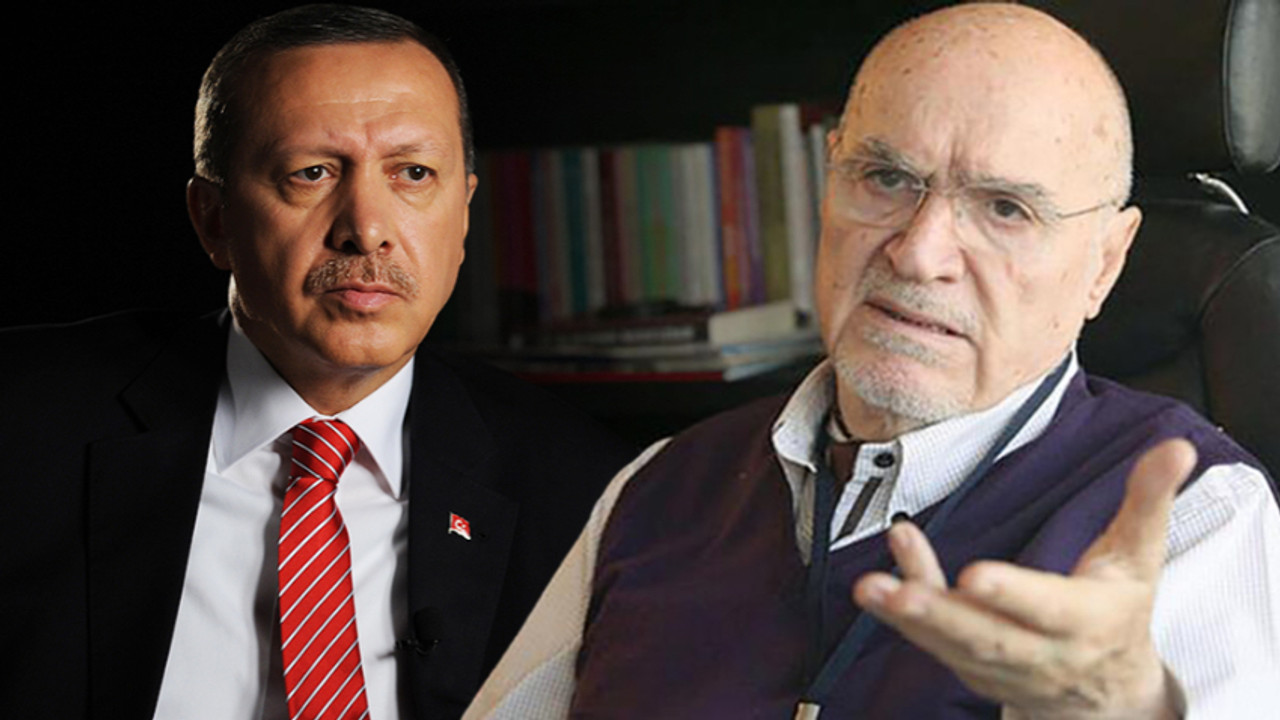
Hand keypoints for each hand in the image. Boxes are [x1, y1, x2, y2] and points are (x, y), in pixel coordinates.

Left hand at [852, 438, 1196, 719]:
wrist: (1106, 691)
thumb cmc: (1119, 609)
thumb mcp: (1140, 556)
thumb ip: (1148, 500)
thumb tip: (1176, 447)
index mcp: (1086, 620)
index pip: (1047, 609)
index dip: (1013, 595)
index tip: (975, 576)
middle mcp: (1041, 652)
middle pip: (987, 638)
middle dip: (940, 615)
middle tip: (898, 592)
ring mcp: (1000, 667)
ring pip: (950, 644)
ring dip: (906, 617)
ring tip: (869, 587)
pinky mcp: (970, 668)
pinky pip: (933, 641)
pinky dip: (902, 614)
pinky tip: (881, 577)